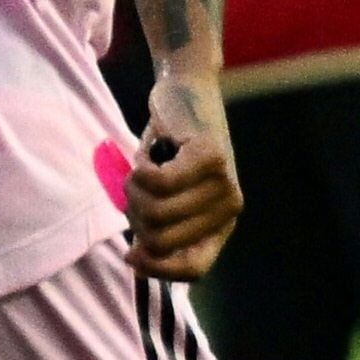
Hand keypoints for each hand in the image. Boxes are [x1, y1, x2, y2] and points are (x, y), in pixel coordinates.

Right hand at [125, 69, 241, 279]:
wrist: (188, 89)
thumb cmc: (171, 146)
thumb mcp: (166, 194)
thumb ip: (157, 224)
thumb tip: (136, 261)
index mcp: (220, 224)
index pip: (193, 270)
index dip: (158, 269)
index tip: (131, 254)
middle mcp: (229, 208)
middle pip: (161, 239)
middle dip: (135, 217)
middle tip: (134, 190)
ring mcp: (222, 182)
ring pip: (155, 211)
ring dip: (132, 191)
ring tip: (139, 169)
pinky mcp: (208, 155)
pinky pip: (157, 182)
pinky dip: (138, 170)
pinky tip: (144, 155)